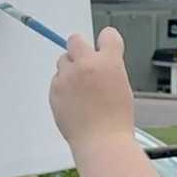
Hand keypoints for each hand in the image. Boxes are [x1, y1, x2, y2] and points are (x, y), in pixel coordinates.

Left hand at [49, 27, 135, 150]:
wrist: (101, 141)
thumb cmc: (116, 118)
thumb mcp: (121, 86)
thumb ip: (108, 68)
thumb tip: (98, 62)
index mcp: (109, 61)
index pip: (107, 35)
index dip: (106, 41)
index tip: (104, 46)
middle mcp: (87, 64)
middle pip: (75, 40)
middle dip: (79, 48)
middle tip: (84, 63)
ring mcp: (68, 76)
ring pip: (63, 60)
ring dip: (70, 69)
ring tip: (80, 89)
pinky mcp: (55, 89)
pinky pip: (56, 80)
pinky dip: (63, 87)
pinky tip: (74, 102)